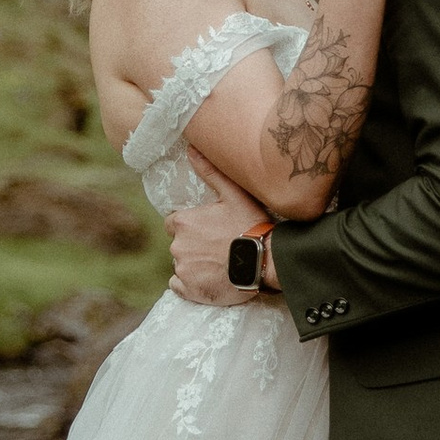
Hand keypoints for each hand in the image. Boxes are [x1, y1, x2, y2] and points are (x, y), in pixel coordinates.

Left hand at [167, 158, 276, 305]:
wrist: (265, 261)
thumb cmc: (251, 225)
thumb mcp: (233, 195)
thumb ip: (209, 172)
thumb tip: (190, 149)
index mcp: (184, 222)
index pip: (174, 223)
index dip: (191, 226)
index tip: (208, 230)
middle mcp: (177, 245)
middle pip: (179, 244)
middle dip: (194, 245)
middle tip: (218, 247)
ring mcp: (183, 269)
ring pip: (181, 264)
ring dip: (194, 264)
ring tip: (219, 264)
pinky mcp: (189, 290)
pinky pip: (179, 286)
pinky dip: (190, 284)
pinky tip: (210, 279)